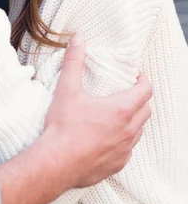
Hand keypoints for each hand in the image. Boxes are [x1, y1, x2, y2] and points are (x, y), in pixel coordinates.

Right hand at [43, 34, 151, 189]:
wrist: (56, 163)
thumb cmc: (63, 126)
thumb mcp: (67, 89)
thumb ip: (74, 61)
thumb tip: (78, 39)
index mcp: (121, 109)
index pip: (146, 90)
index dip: (143, 80)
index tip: (136, 75)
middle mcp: (128, 130)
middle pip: (146, 110)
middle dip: (139, 98)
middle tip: (126, 91)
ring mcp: (124, 149)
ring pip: (139, 131)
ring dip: (133, 119)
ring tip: (118, 113)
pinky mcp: (117, 164)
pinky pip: (128, 149)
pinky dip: (124, 139)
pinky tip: (108, 136)